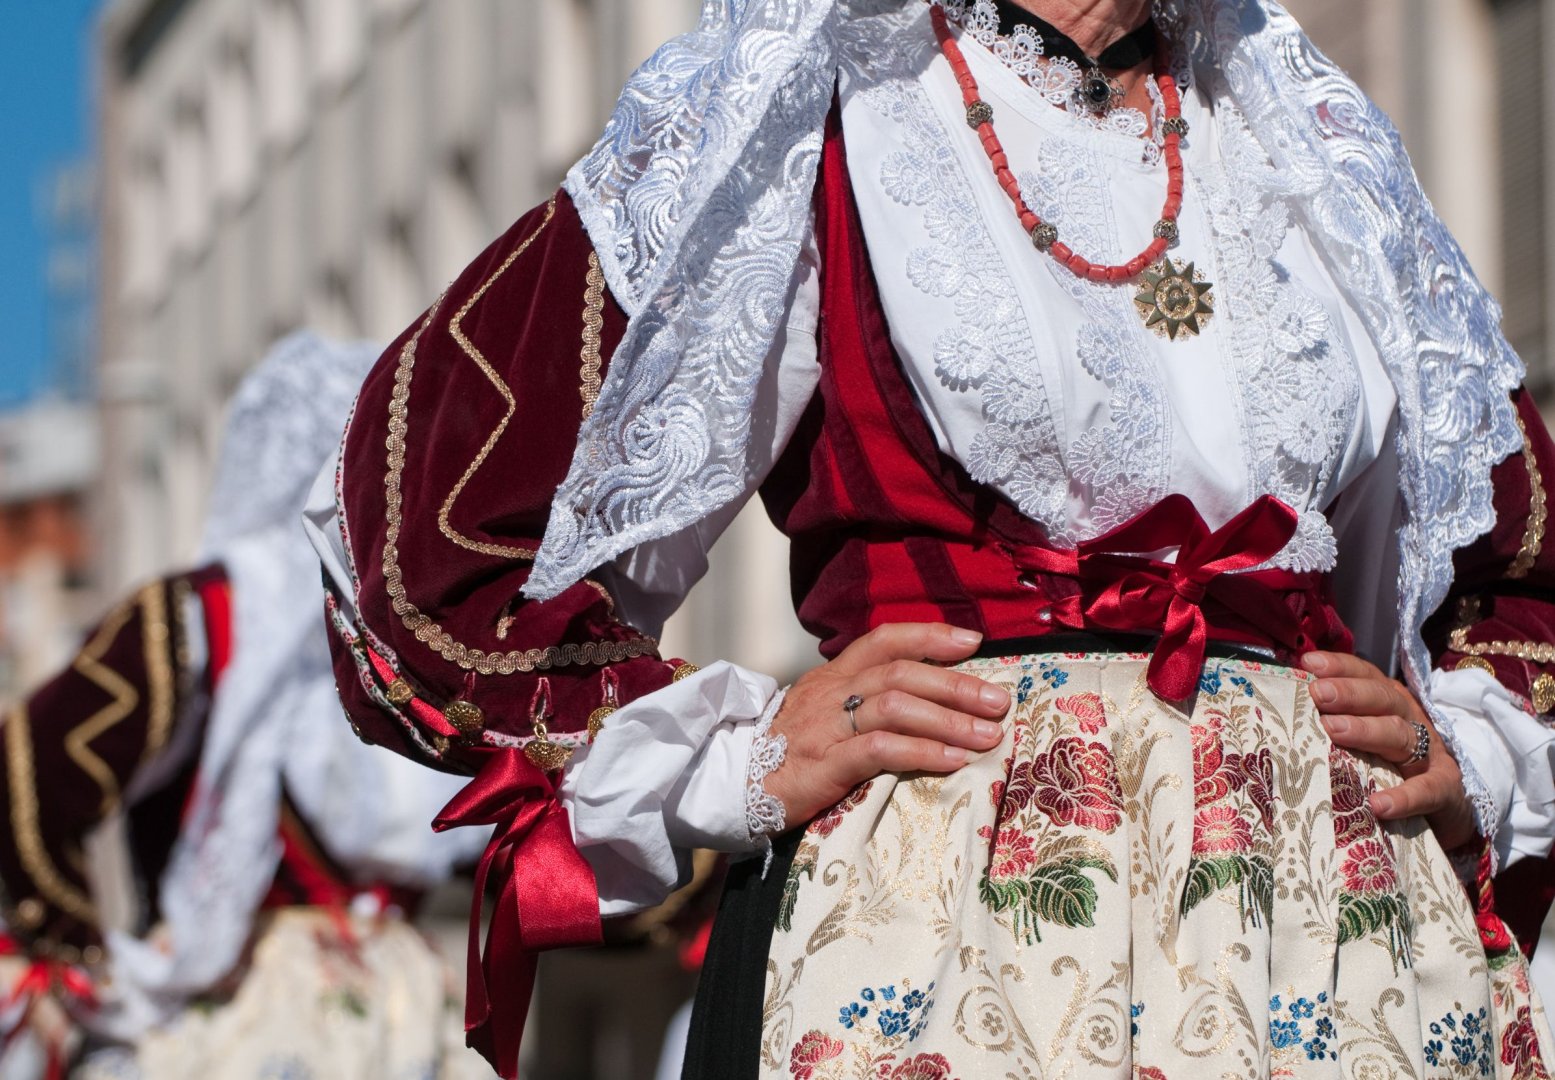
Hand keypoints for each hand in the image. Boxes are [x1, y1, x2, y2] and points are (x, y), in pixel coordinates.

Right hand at [763, 623, 1010, 827]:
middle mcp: (830, 692)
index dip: (930, 635)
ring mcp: (825, 727)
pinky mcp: (823, 764)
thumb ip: (860, 699)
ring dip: (949, 720)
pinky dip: (921, 752)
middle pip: (901, 673)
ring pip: (895, 707)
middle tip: (998, 702)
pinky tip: (951, 761)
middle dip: (956, 685)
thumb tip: (923, 698)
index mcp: (832, 675)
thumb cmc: (784, 752)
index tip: (973, 642)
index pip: (884, 640)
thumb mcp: (820, 711)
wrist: (730, 785)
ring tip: (987, 736)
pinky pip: (879, 750)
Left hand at [1303, 651, 1475, 849]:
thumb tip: (1284, 708)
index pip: (1366, 676)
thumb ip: (1333, 722)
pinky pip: (1427, 790)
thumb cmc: (1389, 769)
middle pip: (1382, 699)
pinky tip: (1378, 804)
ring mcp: (1430, 754)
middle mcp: (1409, 721)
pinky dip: (1404, 797)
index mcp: (1388, 704)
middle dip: (1349, 693)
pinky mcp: (1445, 789)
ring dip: (1367, 730)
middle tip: (1318, 694)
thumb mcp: (1363, 741)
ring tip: (1334, 731)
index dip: (1340, 667)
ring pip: (1400, 735)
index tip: (1309, 662)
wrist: (1444, 810)